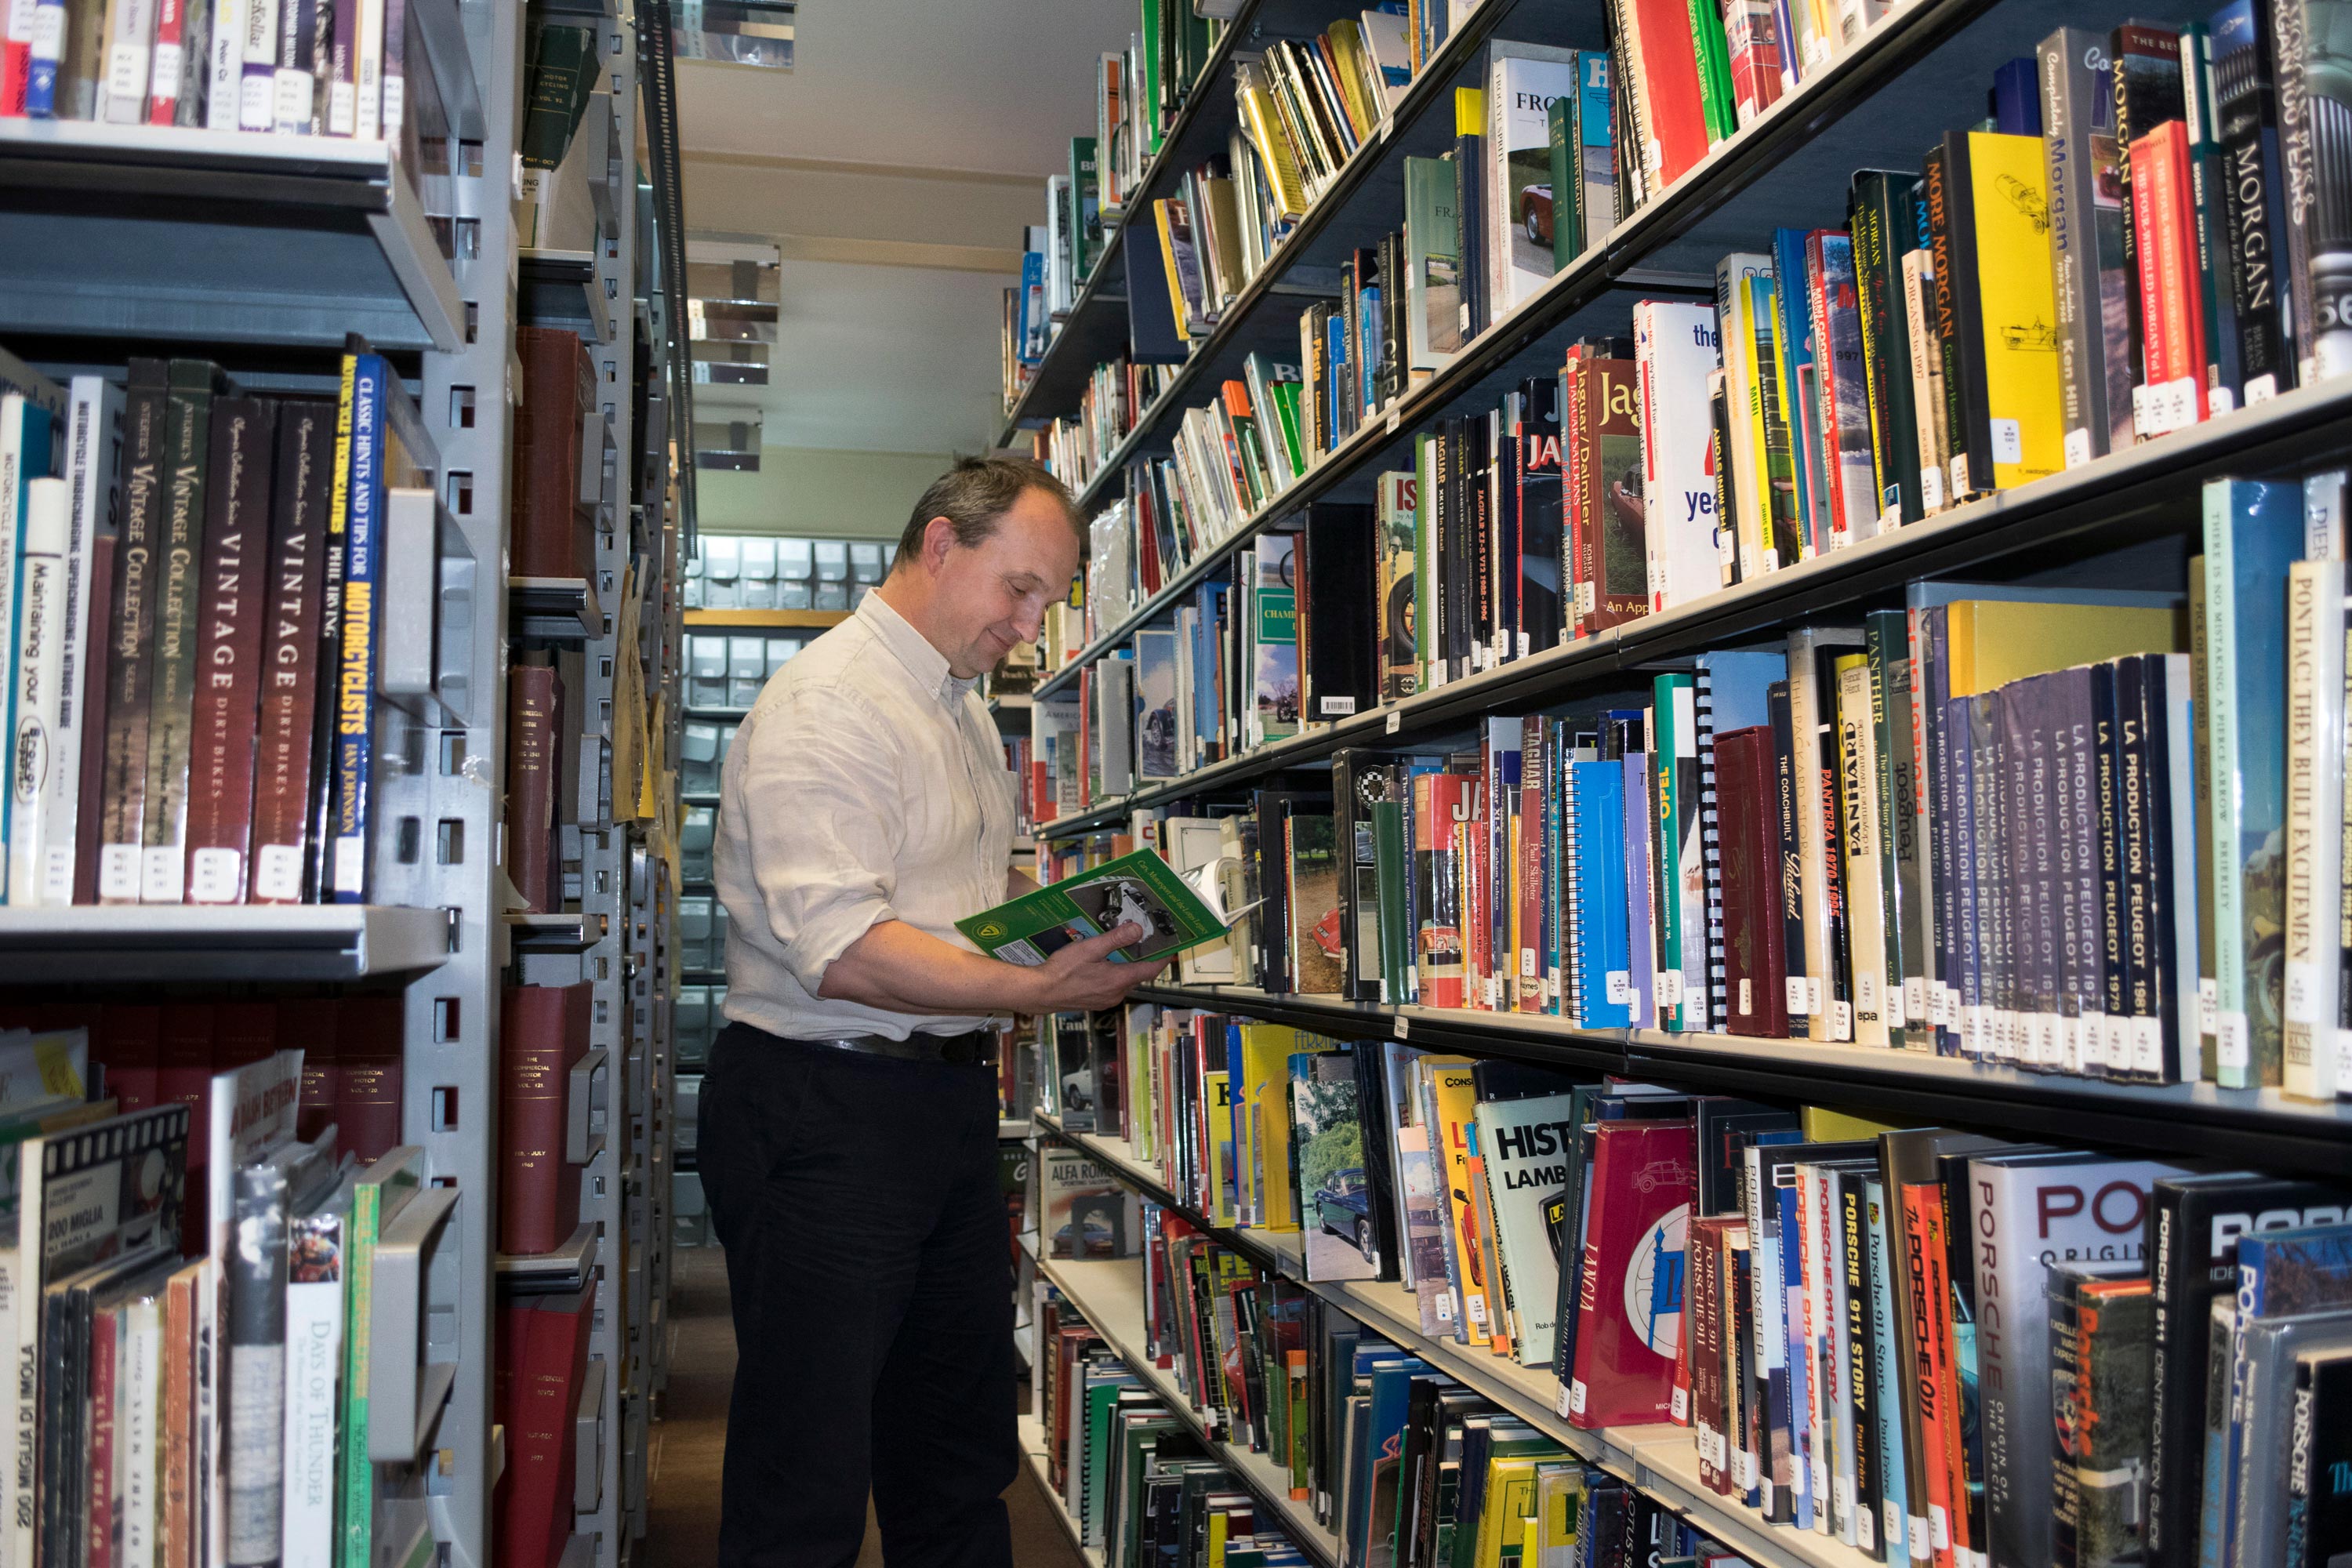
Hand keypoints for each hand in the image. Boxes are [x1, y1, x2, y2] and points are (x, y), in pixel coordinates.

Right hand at [1024, 923, 1170, 1011]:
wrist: (1040, 993)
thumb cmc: (1062, 970)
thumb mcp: (1089, 948)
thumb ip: (1115, 939)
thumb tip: (1137, 929)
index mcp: (1118, 980)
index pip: (1151, 969)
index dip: (1163, 957)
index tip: (1171, 947)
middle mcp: (1116, 993)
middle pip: (1138, 974)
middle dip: (1142, 958)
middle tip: (1144, 940)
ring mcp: (1106, 999)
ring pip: (1124, 980)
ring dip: (1126, 966)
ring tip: (1122, 948)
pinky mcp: (1096, 1002)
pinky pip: (1112, 986)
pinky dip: (1114, 974)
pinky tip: (1103, 964)